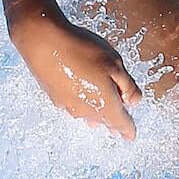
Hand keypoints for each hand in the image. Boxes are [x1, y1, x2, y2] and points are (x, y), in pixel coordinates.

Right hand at [10, 10, 141, 139]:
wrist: (44, 42)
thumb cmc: (81, 50)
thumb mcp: (115, 64)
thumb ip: (128, 86)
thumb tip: (134, 101)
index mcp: (105, 104)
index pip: (121, 124)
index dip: (128, 130)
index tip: (131, 135)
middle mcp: (86, 111)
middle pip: (104, 120)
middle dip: (112, 122)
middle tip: (118, 127)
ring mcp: (68, 106)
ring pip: (87, 114)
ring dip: (96, 112)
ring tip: (101, 109)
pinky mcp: (55, 97)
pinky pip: (74, 105)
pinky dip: (82, 102)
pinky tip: (82, 90)